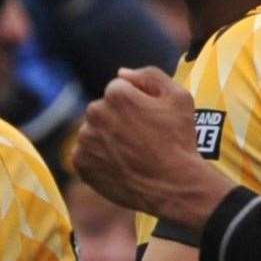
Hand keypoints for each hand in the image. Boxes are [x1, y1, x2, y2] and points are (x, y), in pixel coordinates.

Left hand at [74, 68, 234, 229]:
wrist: (174, 187)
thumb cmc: (180, 141)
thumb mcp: (179, 97)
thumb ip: (150, 75)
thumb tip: (121, 73)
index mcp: (117, 93)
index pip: (119, 90)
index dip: (137, 104)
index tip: (150, 122)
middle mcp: (95, 112)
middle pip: (103, 109)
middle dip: (118, 120)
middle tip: (141, 140)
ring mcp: (85, 139)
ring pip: (93, 131)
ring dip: (107, 139)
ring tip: (131, 155)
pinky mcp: (80, 163)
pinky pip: (85, 154)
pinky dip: (99, 159)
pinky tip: (120, 166)